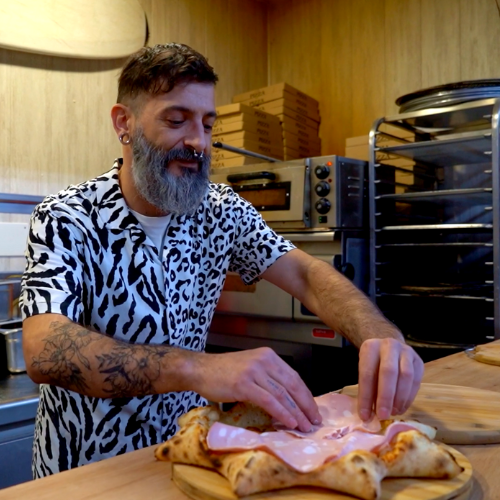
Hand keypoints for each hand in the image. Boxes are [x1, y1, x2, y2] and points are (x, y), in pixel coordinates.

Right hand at [192, 347, 321, 431]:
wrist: (200, 369)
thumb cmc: (223, 372)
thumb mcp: (251, 367)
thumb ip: (269, 378)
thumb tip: (289, 399)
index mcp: (268, 356)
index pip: (294, 377)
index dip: (306, 395)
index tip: (313, 410)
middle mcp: (264, 361)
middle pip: (292, 385)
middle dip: (306, 406)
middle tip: (314, 421)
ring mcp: (254, 371)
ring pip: (283, 394)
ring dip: (297, 413)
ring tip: (304, 426)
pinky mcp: (244, 384)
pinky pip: (269, 401)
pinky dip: (282, 413)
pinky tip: (289, 422)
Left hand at [357, 338, 423, 420]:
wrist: (388, 347)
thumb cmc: (374, 362)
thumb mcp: (365, 369)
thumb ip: (367, 388)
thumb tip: (368, 415)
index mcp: (370, 347)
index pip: (367, 373)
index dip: (366, 396)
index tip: (365, 415)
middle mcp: (389, 346)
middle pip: (389, 372)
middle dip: (386, 397)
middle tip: (383, 415)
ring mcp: (406, 352)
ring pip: (406, 376)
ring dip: (400, 398)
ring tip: (393, 412)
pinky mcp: (418, 361)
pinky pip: (416, 381)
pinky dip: (409, 398)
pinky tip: (401, 408)